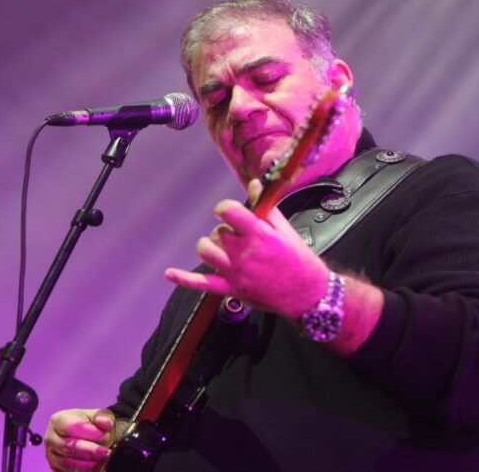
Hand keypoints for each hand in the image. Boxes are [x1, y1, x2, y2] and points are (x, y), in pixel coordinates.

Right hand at [44, 408, 114, 471]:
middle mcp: (51, 439)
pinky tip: (97, 467)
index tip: (104, 436)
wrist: (86, 437)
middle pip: (68, 447)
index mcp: (58, 420)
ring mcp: (52, 456)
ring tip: (103, 459)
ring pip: (68, 463)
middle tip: (105, 452)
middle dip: (89, 450)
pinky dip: (85, 471)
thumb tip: (106, 423)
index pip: (71, 427)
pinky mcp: (56, 470)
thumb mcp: (98, 416)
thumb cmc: (90, 425)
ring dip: (88, 464)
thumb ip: (102, 417)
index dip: (89, 432)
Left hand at [165, 179, 329, 320]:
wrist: (307, 294)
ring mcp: (236, 273)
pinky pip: (203, 283)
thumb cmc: (299, 261)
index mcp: (259, 235)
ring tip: (224, 249)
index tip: (227, 212)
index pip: (228, 212)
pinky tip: (170, 273)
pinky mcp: (232, 289)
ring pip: (206, 251)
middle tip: (239, 237)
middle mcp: (245, 253)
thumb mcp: (285, 230)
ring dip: (211, 247)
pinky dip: (184, 279)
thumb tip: (254, 184)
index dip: (224, 209)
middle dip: (226, 231)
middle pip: (217, 233)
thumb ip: (265, 207)